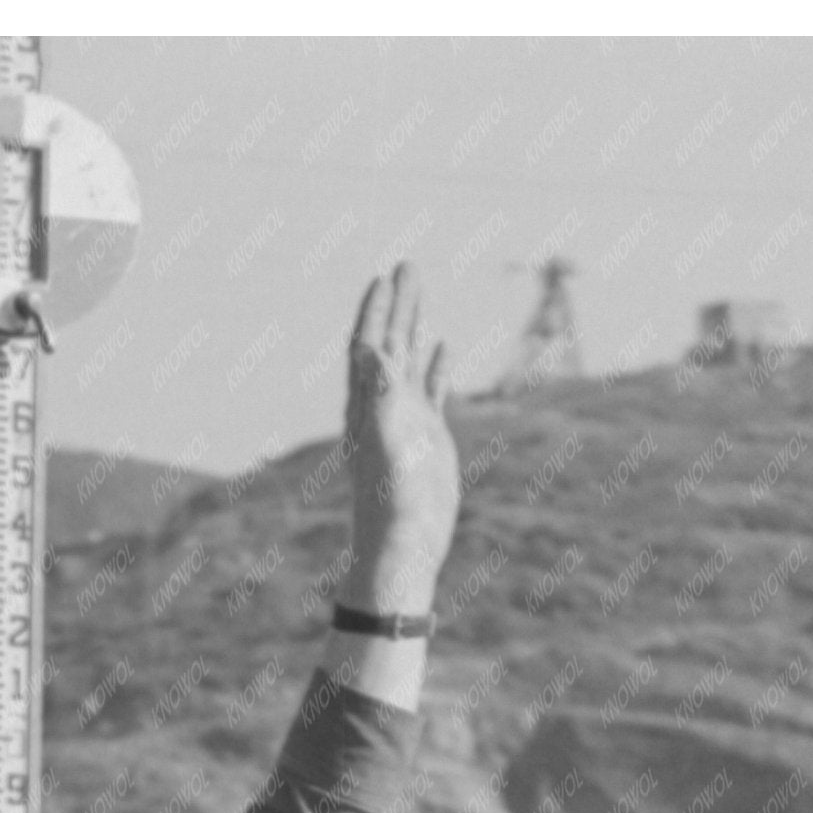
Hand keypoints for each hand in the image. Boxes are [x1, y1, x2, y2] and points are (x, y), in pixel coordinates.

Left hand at [337, 263, 458, 618]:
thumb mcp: (387, 447)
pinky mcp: (428, 439)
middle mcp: (384, 410)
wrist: (406, 548)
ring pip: (410, 362)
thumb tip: (373, 352)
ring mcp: (407, 422)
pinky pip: (431, 392)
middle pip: (389, 345)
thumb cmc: (393, 506)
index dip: (373, 313)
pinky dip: (437, 366)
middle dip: (396, 305)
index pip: (367, 348)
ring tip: (419, 291)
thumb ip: (380, 399)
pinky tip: (444, 345)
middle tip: (407, 264)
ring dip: (414, 326)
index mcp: (368, 408)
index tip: (382, 277)